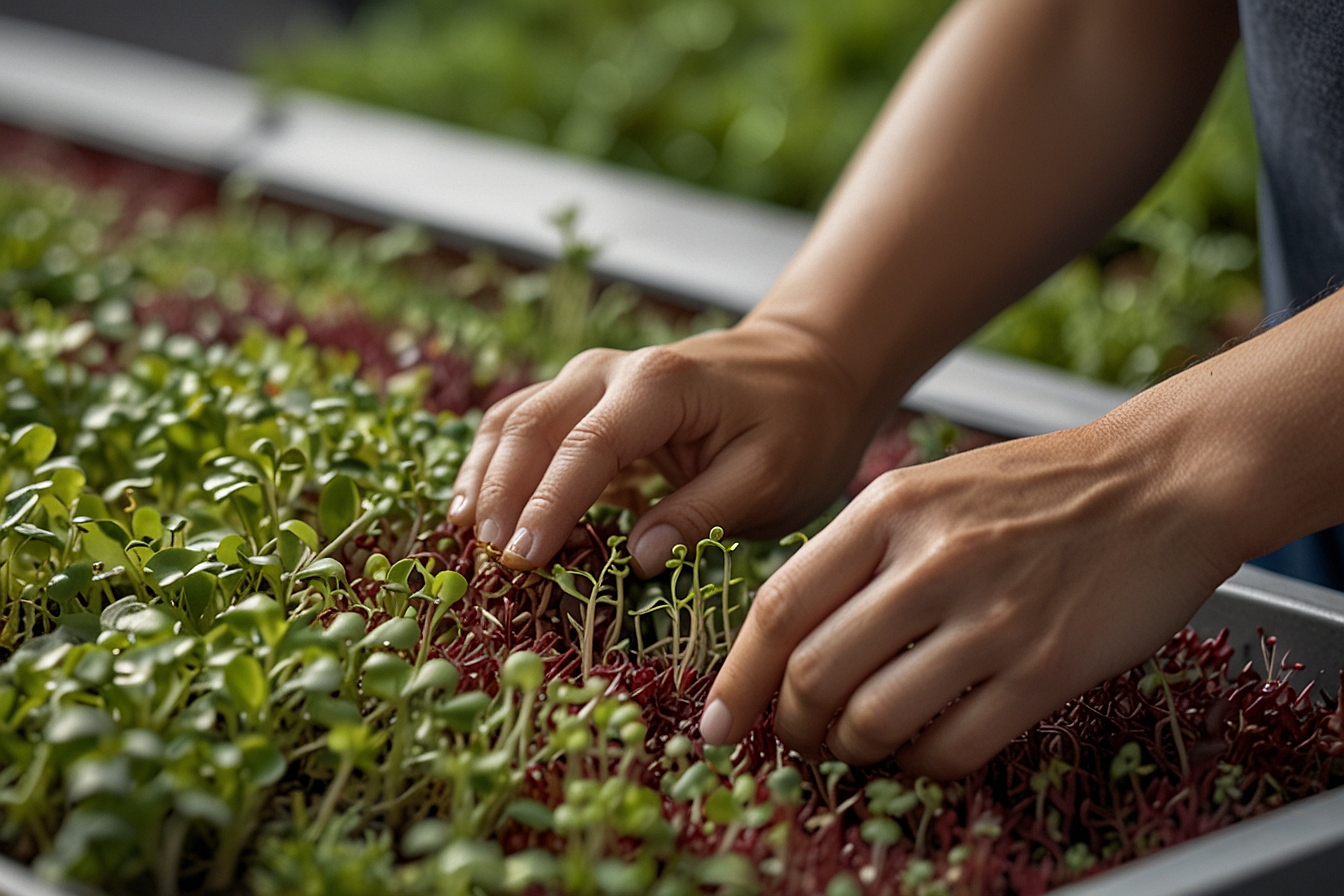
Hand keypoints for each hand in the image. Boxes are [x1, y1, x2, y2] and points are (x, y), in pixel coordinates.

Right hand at [448, 318, 889, 575]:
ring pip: (514, 421)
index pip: (585, 450)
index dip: (547, 507)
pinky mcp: (584, 397)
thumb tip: (638, 561)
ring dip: (484, 478)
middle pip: (531, 429)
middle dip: (500, 495)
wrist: (811, 368)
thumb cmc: (799, 426)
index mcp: (658, 387)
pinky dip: (494, 466)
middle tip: (488, 564)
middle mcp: (610, 372)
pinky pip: (523, 426)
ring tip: (466, 540)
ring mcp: (591, 379)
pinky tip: (477, 510)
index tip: (522, 561)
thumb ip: (701, 515)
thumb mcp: (770, 478)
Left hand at [698, 419, 1242, 778]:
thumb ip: (858, 554)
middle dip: (792, 726)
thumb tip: (791, 638)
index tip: (717, 722)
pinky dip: (922, 763)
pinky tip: (925, 747)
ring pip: (874, 719)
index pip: (778, 607)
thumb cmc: (1036, 488)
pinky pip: (953, 745)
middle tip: (801, 740)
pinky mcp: (1043, 666)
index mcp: (886, 510)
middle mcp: (929, 560)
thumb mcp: (928, 490)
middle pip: (813, 674)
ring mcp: (989, 615)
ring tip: (864, 744)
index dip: (737, 677)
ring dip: (854, 750)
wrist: (1158, 480)